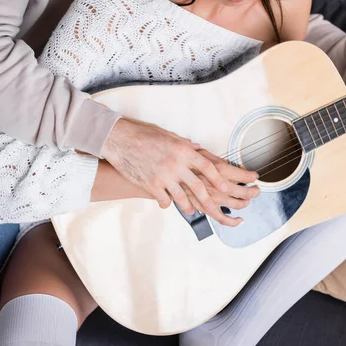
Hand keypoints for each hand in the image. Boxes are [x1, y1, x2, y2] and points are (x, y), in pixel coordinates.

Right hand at [101, 118, 258, 225]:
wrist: (120, 140)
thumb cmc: (143, 135)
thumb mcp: (169, 136)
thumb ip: (184, 145)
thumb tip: (197, 149)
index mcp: (183, 151)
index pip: (208, 167)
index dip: (218, 179)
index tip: (225, 186)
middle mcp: (176, 165)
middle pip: (199, 187)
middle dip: (208, 200)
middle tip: (214, 207)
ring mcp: (163, 177)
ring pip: (182, 198)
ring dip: (188, 207)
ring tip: (191, 210)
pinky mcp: (151, 185)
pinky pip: (164, 201)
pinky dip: (167, 204)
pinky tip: (167, 204)